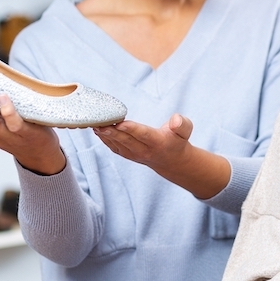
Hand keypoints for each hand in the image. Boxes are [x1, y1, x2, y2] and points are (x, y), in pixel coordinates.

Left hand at [94, 114, 230, 199]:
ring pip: (117, 144)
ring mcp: (134, 155)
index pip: (143, 135)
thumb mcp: (186, 130)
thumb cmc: (177, 140)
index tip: (120, 123)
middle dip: (112, 132)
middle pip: (126, 140)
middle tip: (99, 122)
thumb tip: (175, 119)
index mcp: (158, 142)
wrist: (172, 161)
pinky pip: (114, 147)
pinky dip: (104, 139)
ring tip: (94, 123)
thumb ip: (182, 124)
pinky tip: (97, 129)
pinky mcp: (127, 154)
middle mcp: (145, 150)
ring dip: (105, 135)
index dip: (132, 129)